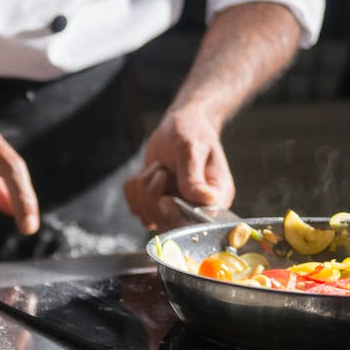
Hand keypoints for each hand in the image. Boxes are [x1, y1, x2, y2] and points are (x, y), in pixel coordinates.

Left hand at [123, 105, 234, 229]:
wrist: (180, 125)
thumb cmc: (192, 132)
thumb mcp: (192, 149)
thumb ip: (193, 176)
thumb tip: (207, 201)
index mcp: (215, 199)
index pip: (196, 224)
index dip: (174, 213)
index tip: (166, 193)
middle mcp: (197, 210)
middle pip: (166, 224)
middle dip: (153, 196)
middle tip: (160, 170)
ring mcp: (175, 209)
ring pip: (146, 215)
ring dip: (143, 187)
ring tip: (158, 167)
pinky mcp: (156, 205)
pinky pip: (135, 206)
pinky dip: (134, 188)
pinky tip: (147, 172)